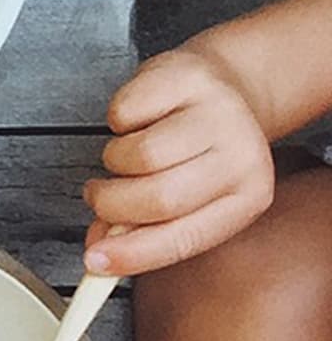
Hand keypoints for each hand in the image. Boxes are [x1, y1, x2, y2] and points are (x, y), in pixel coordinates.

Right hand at [82, 46, 277, 276]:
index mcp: (247, 197)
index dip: (133, 254)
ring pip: (139, 156)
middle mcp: (242, 157)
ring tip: (125, 153)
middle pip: (159, 198)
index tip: (93, 261)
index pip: (185, 238)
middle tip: (98, 195)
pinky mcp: (186, 79)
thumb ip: (145, 228)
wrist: (232, 88)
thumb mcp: (191, 195)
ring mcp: (217, 115)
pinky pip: (124, 113)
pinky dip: (117, 121)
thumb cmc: (205, 147)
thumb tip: (98, 252)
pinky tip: (136, 119)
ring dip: (114, 160)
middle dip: (111, 203)